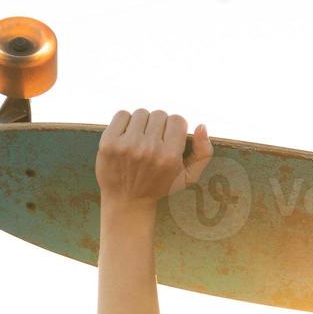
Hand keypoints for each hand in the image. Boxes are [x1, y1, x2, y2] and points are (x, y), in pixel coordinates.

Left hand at [96, 109, 213, 211]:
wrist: (126, 201)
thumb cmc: (159, 186)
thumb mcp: (188, 177)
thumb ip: (203, 153)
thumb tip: (202, 126)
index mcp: (169, 157)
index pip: (177, 119)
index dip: (174, 128)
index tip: (168, 139)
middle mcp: (149, 149)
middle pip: (159, 114)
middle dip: (158, 126)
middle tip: (153, 142)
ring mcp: (127, 145)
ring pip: (141, 113)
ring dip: (142, 124)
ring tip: (139, 141)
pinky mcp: (109, 142)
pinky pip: (122, 114)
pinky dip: (125, 122)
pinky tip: (126, 137)